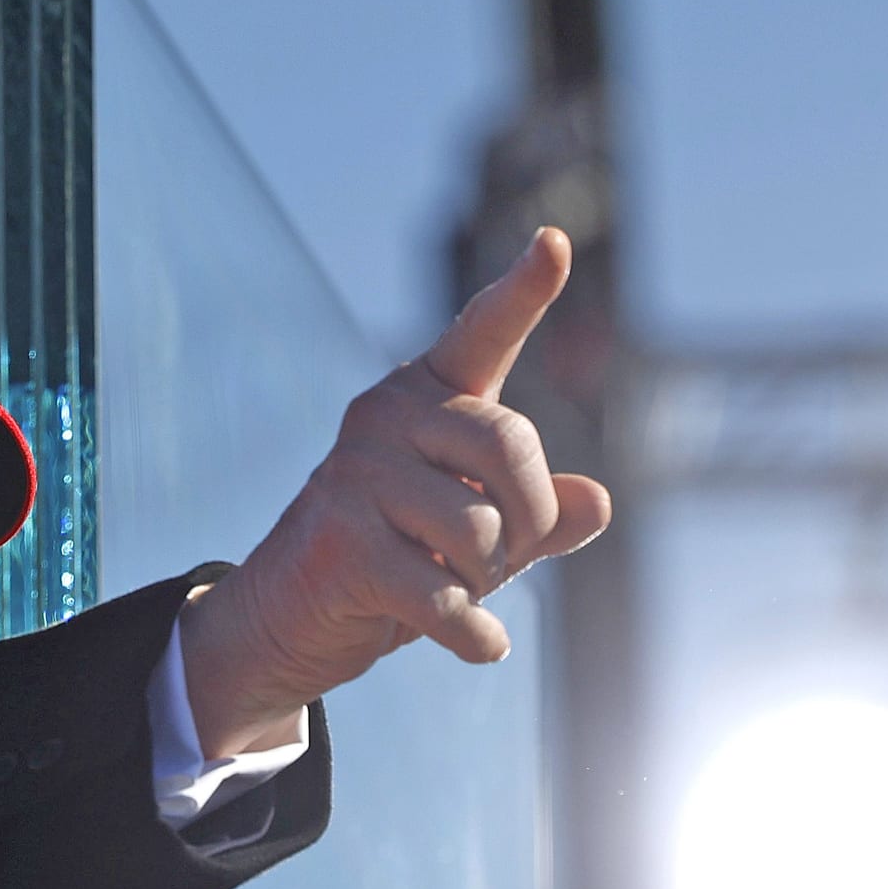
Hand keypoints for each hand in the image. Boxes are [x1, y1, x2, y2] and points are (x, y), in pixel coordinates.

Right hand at [179, 227, 612, 757]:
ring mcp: (356, 473)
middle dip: (531, 518)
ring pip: (481, 528)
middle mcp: (386, 415)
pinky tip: (477, 644)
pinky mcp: (342, 540)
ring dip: (489, 581)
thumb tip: (598, 502)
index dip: (523, 290)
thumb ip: (542, 516)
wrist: (289, 618)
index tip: (554, 243)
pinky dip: (474, 633)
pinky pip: (445, 593)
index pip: (482, 333)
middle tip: (507, 557)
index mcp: (426, 397)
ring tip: (452, 588)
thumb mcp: (480, 535)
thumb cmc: (395, 560)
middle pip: (511, 445)